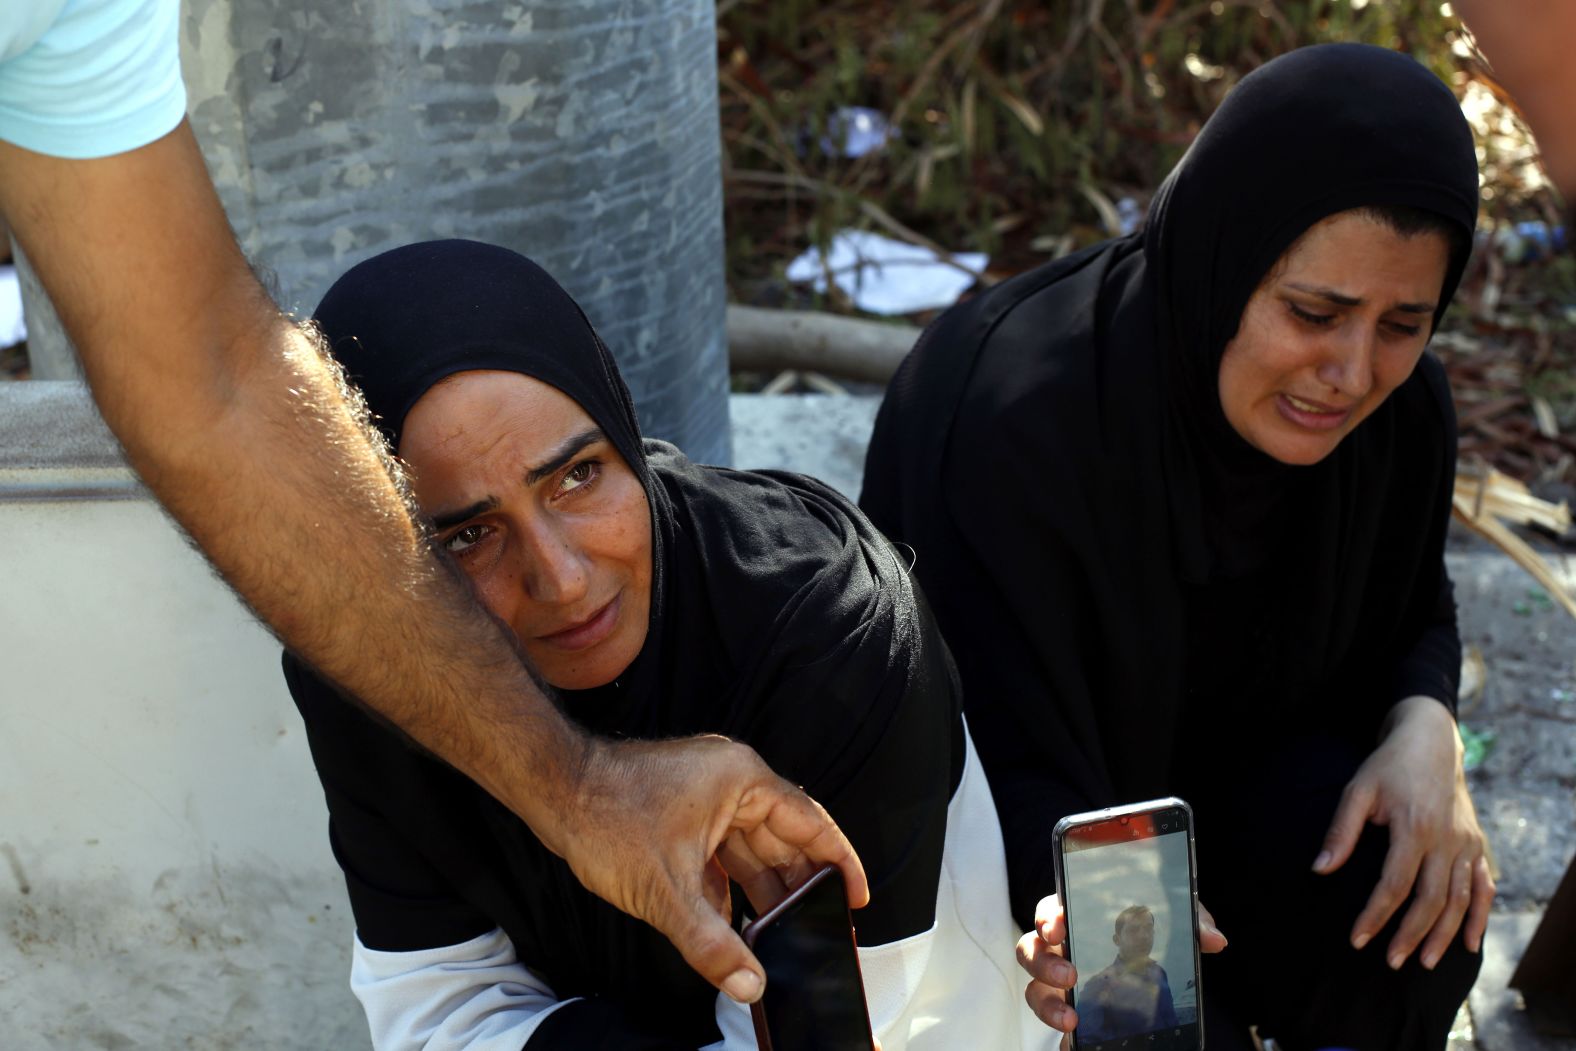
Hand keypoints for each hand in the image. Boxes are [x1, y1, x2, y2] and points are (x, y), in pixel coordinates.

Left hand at [549, 734, 866, 1003]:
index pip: (810, 822)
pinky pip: (722, 851)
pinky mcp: (684, 811)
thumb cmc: (608, 817)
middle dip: (800, 884)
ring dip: (764, 889)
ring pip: (750, 848)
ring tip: (785, 933)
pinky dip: (731, 885)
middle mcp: (732, 781)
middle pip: (783, 838)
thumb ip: (712, 942)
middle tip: (824, 926)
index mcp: (743, 781)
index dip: (839, 861)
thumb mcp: (667, 891)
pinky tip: (738, 923)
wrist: (553, 790)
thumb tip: (749, 984)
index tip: (858, 896)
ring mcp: (706, 794)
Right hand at [1016, 894, 1225, 1045]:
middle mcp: (1062, 950)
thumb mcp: (1174, 921)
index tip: (1058, 927)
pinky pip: (1057, 1025)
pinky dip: (1062, 1038)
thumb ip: (1192, 920)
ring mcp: (1062, 985)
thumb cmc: (1153, 935)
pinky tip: (1074, 1044)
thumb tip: (1214, 940)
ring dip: (1047, 1004)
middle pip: (1030, 950)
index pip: (1051, 911)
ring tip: (1070, 1019)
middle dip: (1044, 963)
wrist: (1155, 978)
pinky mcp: (1072, 1014)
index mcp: (1078, 919)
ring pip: (1034, 990)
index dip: (1047, 917)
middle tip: (1070, 975)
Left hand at [1314, 696, 1494, 969]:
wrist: (1431, 742)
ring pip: (1460, 899)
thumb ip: (1340, 832)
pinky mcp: (1477, 845)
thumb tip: (1319, 870)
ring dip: (1443, 934)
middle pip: (1431, 899)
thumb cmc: (1388, 767)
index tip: (1357, 939)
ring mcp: (1467, 843)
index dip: (1375, 915)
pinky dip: (1479, 916)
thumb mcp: (1357, 790)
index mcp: (1415, 827)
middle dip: (1411, 935)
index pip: (1394, 884)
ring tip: (1424, 962)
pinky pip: (1483, 887)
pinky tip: (1469, 943)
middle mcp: (1446, 839)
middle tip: (1392, 962)